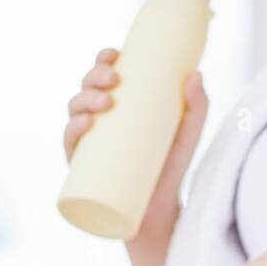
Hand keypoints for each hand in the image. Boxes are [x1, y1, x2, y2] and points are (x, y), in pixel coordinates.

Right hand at [63, 48, 207, 241]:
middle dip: (94, 76)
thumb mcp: (188, 135)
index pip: (104, 74)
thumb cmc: (171, 167)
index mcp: (119, 105)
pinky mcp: (82, 168)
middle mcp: (99, 121)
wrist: (160, 211)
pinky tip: (84, 124)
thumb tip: (196, 74)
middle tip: (114, 81)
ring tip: (104, 103)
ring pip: (75, 111)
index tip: (115, 54)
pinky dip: (72, 131)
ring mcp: (88, 143)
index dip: (103, 59)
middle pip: (87, 88)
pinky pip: (69, 145)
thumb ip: (197, 107)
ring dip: (83, 99)